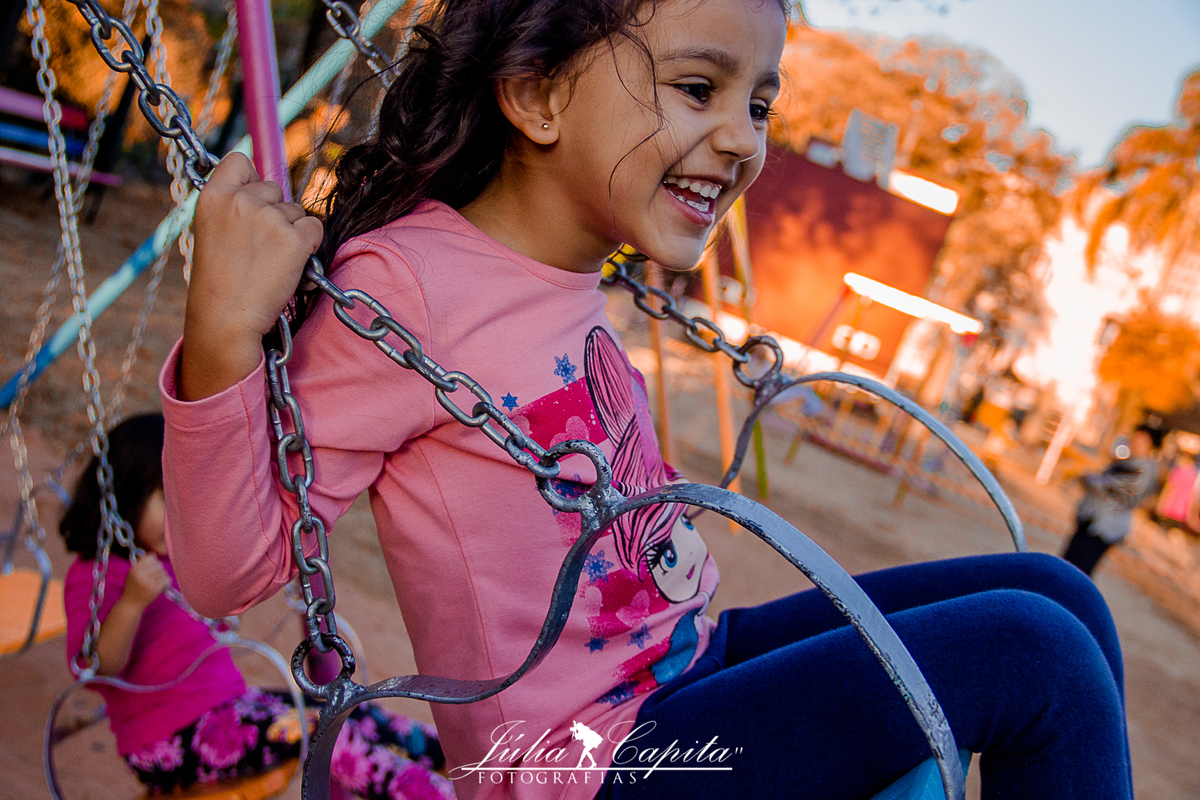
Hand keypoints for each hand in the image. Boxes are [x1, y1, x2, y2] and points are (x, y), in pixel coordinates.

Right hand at [122, 555, 170, 609]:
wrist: (130, 604)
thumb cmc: (133, 587)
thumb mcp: (132, 574)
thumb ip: (141, 564)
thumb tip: (154, 555)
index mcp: (134, 569)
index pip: (151, 557)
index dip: (154, 562)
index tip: (152, 567)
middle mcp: (140, 574)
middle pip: (159, 564)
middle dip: (159, 569)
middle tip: (155, 577)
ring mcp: (148, 581)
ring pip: (163, 572)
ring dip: (162, 576)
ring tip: (157, 582)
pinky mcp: (154, 589)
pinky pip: (166, 579)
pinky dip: (166, 582)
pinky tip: (162, 585)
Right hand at [181, 153, 323, 399]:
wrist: (226, 318)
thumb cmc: (220, 281)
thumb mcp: (212, 232)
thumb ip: (234, 206)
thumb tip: (268, 187)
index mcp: (211, 196)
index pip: (238, 160)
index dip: (250, 178)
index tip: (250, 202)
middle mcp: (241, 199)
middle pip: (274, 188)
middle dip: (274, 213)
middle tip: (258, 248)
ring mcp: (269, 217)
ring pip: (296, 210)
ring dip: (291, 233)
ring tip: (268, 262)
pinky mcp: (294, 238)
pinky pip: (315, 228)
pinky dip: (309, 246)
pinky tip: (288, 266)